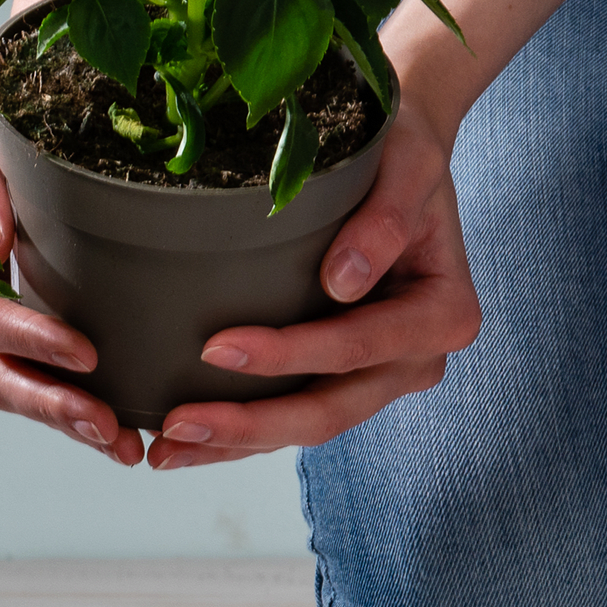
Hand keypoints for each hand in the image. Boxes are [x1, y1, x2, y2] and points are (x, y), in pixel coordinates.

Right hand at [0, 99, 146, 466]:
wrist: (23, 119)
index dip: (16, 329)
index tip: (81, 349)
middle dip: (43, 394)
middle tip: (101, 415)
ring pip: (8, 386)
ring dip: (61, 418)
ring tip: (118, 441)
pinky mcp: (18, 331)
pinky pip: (38, 384)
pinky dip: (76, 414)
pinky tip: (120, 436)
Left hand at [147, 100, 480, 468]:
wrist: (404, 161)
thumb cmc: (402, 154)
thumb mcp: (407, 167)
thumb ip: (384, 220)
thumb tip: (342, 281)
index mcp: (442, 314)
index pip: (356, 347)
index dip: (287, 355)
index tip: (214, 347)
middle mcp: (416, 358)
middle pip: (329, 410)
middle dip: (249, 424)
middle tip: (175, 424)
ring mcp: (382, 376)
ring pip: (307, 426)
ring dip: (235, 444)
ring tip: (163, 452)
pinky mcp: (347, 378)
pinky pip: (294, 413)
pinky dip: (243, 434)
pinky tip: (188, 442)